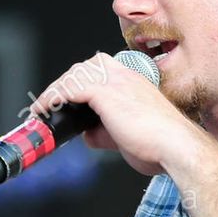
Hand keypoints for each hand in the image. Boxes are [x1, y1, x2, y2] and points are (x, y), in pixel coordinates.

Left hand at [29, 52, 199, 177]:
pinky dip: (52, 98)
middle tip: (48, 105)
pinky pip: (69, 88)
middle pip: (82, 69)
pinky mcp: (104, 91)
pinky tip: (44, 109)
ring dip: (55, 92)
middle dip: (63, 86)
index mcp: (132, 79)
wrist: (174, 146)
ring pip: (73, 76)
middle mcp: (123, 74)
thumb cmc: (160, 144)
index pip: (96, 71)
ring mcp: (114, 79)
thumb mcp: (127, 135)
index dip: (76, 85)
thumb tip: (88, 134)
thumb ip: (105, 131)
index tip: (63, 101)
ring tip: (42, 108)